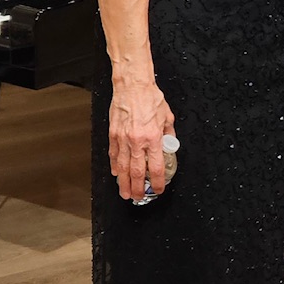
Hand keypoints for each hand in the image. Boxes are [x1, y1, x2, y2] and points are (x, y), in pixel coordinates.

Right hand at [108, 77, 173, 199]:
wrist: (132, 86)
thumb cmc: (150, 98)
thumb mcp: (167, 117)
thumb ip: (169, 134)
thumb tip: (170, 145)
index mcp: (153, 138)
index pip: (156, 167)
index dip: (158, 182)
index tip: (158, 189)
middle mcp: (137, 141)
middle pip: (137, 172)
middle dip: (137, 188)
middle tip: (137, 197)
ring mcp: (123, 139)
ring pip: (123, 167)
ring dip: (124, 182)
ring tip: (125, 193)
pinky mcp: (113, 134)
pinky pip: (114, 154)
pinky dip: (115, 165)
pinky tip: (116, 173)